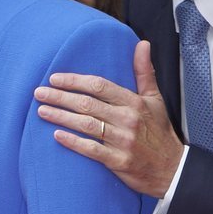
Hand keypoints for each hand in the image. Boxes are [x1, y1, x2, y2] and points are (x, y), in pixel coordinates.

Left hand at [34, 41, 183, 197]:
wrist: (173, 169)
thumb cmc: (160, 132)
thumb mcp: (155, 99)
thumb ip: (144, 71)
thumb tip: (143, 44)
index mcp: (134, 102)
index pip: (99, 85)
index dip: (75, 80)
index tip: (55, 78)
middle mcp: (127, 119)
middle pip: (87, 104)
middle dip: (60, 97)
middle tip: (39, 93)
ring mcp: (123, 141)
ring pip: (86, 125)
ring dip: (61, 117)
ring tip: (41, 111)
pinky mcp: (119, 161)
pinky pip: (91, 150)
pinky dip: (73, 142)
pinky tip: (56, 135)